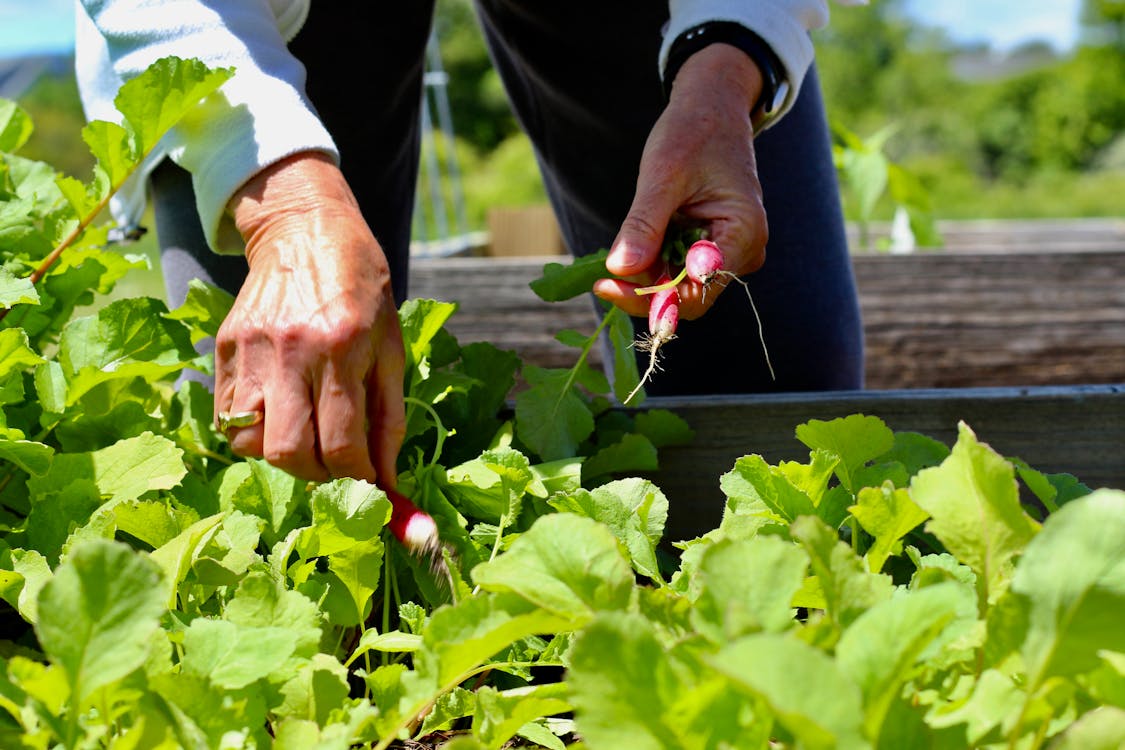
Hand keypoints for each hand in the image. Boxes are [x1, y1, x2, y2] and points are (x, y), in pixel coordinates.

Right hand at [214, 152, 405, 485]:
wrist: (305, 229)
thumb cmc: (362, 288)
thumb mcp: (392, 347)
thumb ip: (389, 417)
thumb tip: (387, 481)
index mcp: (343, 347)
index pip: (342, 444)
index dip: (360, 482)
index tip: (372, 492)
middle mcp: (291, 351)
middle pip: (290, 453)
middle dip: (320, 477)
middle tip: (339, 468)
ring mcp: (250, 350)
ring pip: (252, 443)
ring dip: (284, 456)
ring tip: (309, 437)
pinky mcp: (224, 348)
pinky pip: (228, 418)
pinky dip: (254, 433)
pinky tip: (280, 416)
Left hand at [594, 44, 768, 319]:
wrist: (712, 109)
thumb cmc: (693, 132)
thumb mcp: (663, 175)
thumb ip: (644, 224)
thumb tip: (619, 268)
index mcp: (742, 234)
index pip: (696, 291)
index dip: (652, 298)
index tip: (607, 285)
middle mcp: (741, 252)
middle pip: (688, 296)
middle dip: (644, 292)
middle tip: (601, 281)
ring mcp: (727, 253)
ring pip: (680, 286)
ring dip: (645, 279)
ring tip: (610, 266)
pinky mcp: (709, 248)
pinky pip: (678, 268)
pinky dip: (651, 265)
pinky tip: (629, 252)